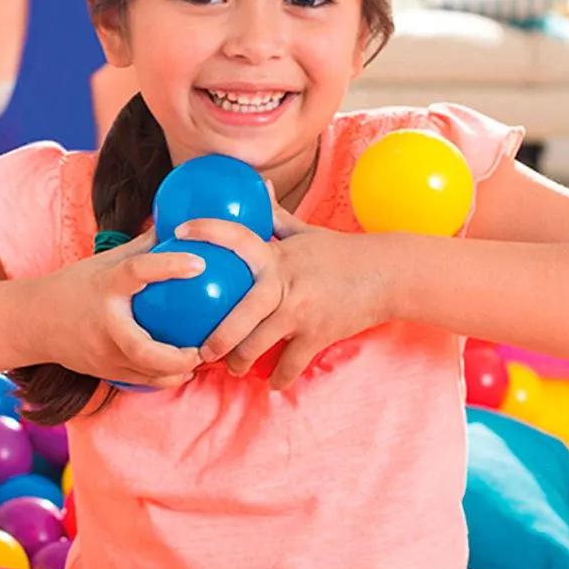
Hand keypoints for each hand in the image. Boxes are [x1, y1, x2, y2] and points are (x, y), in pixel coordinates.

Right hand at [42, 229, 204, 386]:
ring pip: (145, 372)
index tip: (199, 263)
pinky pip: (140, 381)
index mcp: (105, 287)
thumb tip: (176, 227)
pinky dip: (163, 378)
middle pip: (142, 348)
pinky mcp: (104, 371)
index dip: (169, 266)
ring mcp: (103, 352)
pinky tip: (182, 369)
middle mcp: (104, 323)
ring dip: (176, 371)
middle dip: (176, 355)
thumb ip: (140, 248)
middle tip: (202, 347)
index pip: (137, 272)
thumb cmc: (73, 286)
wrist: (33, 322)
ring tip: (199, 359)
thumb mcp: (103, 262)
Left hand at [177, 206, 392, 387]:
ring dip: (240, 363)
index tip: (180, 231)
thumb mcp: (305, 232)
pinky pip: (289, 365)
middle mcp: (284, 283)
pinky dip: (278, 378)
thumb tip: (260, 185)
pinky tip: (271, 383)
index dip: (208, 230)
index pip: (236, 237)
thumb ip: (276, 217)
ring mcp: (301, 312)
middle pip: (239, 315)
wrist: (388, 274)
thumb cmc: (340, 253)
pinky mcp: (318, 335)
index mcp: (276, 256)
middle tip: (200, 352)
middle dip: (216, 339)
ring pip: (257, 346)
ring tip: (232, 367)